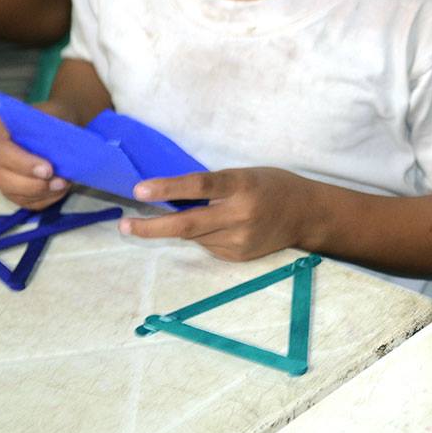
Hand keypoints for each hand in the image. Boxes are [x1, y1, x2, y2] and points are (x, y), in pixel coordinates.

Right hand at [0, 108, 68, 209]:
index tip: (48, 170)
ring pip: (8, 192)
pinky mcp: (5, 186)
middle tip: (59, 182)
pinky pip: (19, 200)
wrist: (57, 124)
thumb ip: (47, 131)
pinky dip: (41, 199)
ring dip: (38, 193)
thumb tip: (52, 154)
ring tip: (63, 185)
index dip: (22, 163)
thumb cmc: (52, 116)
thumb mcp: (52, 114)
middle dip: (31, 184)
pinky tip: (58, 191)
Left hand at [120, 167, 313, 260]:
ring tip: (184, 217)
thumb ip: (213, 186)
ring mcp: (239, 240)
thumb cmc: (271, 185)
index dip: (167, 188)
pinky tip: (218, 228)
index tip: (139, 191)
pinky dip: (203, 236)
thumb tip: (171, 196)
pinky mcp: (237, 257)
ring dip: (180, 227)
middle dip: (150, 227)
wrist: (306, 214)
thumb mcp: (244, 175)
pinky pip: (207, 246)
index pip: (199, 186)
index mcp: (242, 186)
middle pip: (186, 224)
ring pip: (194, 236)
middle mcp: (240, 215)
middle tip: (125, 225)